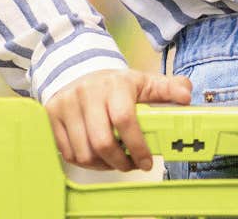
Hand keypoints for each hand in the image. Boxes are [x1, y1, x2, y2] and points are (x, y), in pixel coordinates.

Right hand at [44, 68, 192, 171]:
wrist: (79, 72)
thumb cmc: (116, 84)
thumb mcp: (144, 82)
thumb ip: (168, 88)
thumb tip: (186, 95)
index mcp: (114, 84)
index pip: (125, 119)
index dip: (137, 146)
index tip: (147, 162)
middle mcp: (87, 93)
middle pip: (102, 142)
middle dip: (120, 162)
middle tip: (131, 166)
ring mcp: (66, 105)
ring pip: (84, 152)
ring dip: (103, 165)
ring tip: (115, 162)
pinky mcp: (51, 116)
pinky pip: (68, 153)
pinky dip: (85, 162)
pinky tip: (98, 157)